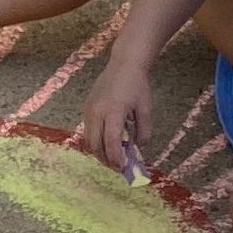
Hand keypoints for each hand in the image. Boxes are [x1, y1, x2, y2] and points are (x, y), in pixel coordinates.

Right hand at [79, 58, 152, 175]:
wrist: (124, 64)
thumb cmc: (137, 86)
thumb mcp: (146, 109)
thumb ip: (144, 132)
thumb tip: (138, 148)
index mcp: (114, 111)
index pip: (111, 142)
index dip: (116, 158)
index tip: (123, 167)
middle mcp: (97, 111)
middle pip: (96, 144)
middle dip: (106, 159)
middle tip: (118, 167)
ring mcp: (89, 109)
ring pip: (89, 140)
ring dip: (99, 152)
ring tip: (112, 157)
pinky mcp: (86, 108)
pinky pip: (88, 131)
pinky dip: (96, 141)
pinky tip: (107, 143)